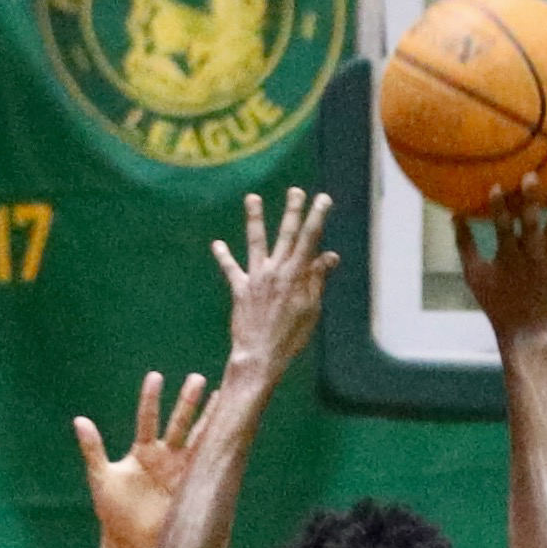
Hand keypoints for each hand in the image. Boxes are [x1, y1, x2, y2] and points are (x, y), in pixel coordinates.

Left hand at [74, 368, 211, 547]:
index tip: (156, 377)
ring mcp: (181, 470)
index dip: (151, 399)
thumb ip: (93, 449)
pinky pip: (206, 463)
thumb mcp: (101, 477)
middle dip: (188, 402)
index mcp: (143, 451)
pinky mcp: (192, 486)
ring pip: (198, 439)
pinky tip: (228, 431)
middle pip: (179, 423)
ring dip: (208, 419)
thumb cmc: (114, 512)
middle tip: (198, 378)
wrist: (131, 543)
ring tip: (222, 395)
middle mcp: (165, 457)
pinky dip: (217, 447)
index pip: (148, 418)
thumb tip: (80, 420)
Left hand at [211, 189, 334, 387]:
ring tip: (252, 198)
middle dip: (293, 211)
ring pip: (256, 241)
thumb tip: (329, 256)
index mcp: (296, 275)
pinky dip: (224, 257)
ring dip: (254, 218)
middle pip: (286, 234)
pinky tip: (217, 244)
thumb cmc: (290, 338)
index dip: (317, 217)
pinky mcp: (240, 290)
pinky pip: (231, 270)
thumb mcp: (311, 310)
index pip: (309, 240)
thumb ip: (317, 280)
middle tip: (296, 191)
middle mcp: (275, 271)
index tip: (323, 199)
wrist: (260, 356)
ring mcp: (256, 278)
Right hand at [456, 185, 546, 334]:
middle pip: (532, 225)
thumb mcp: (474, 275)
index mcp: (508, 260)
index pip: (502, 230)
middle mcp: (531, 258)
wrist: (526, 328)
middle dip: (532, 200)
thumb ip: (465, 244)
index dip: (499, 209)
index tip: (496, 186)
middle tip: (533, 174)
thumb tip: (454, 214)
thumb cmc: (495, 300)